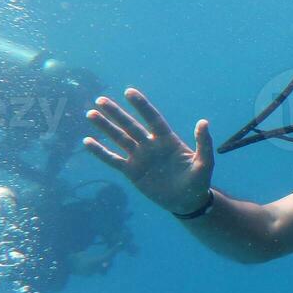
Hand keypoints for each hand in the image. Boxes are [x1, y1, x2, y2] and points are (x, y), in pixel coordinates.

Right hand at [84, 88, 213, 215]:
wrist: (187, 201)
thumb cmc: (198, 181)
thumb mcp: (205, 162)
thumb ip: (203, 143)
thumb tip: (204, 122)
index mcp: (168, 140)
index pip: (153, 119)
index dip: (141, 106)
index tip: (129, 91)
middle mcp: (151, 145)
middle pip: (131, 125)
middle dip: (116, 113)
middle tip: (100, 99)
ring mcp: (140, 157)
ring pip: (119, 139)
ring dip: (105, 127)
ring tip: (90, 114)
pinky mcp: (132, 172)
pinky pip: (113, 160)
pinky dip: (100, 152)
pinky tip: (87, 141)